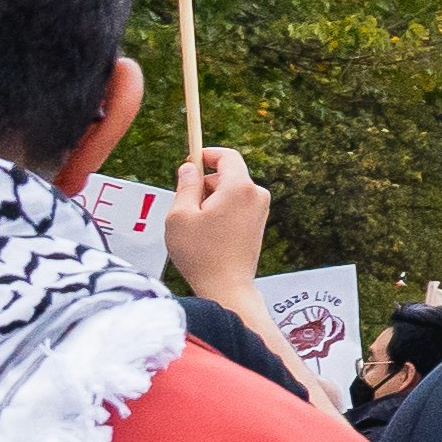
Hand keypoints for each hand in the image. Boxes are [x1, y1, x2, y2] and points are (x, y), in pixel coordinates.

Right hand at [155, 149, 269, 305]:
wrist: (226, 286)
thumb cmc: (201, 253)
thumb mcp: (180, 215)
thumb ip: (185, 185)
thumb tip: (190, 168)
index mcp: (240, 187)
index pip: (228, 156)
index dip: (206, 154)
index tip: (190, 160)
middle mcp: (256, 194)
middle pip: (228, 174)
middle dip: (204, 183)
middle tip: (184, 205)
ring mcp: (261, 209)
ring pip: (230, 191)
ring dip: (210, 200)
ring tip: (196, 226)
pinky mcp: (259, 222)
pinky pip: (236, 205)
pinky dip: (220, 211)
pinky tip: (208, 234)